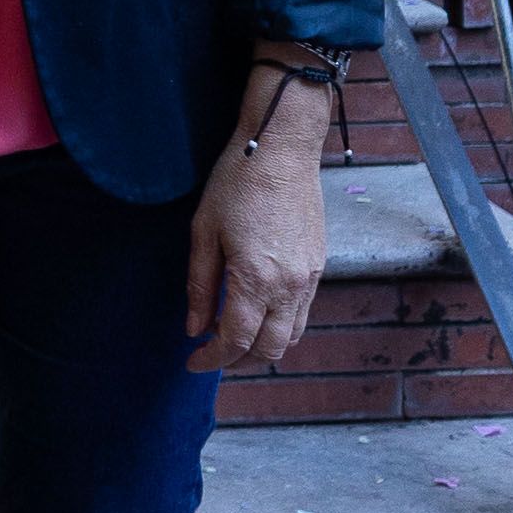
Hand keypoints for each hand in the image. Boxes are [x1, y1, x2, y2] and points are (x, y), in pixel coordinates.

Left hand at [185, 59, 331, 374]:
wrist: (282, 151)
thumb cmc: (236, 184)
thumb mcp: (203, 232)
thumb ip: (199, 285)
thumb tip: (195, 329)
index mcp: (255, 279)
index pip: (235, 340)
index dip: (212, 359)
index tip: (193, 361)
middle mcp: (289, 287)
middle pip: (269, 350)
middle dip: (238, 361)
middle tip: (211, 353)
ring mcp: (309, 279)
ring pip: (291, 337)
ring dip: (263, 348)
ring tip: (233, 338)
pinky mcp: (319, 267)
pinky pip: (303, 315)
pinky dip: (282, 327)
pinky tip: (258, 314)